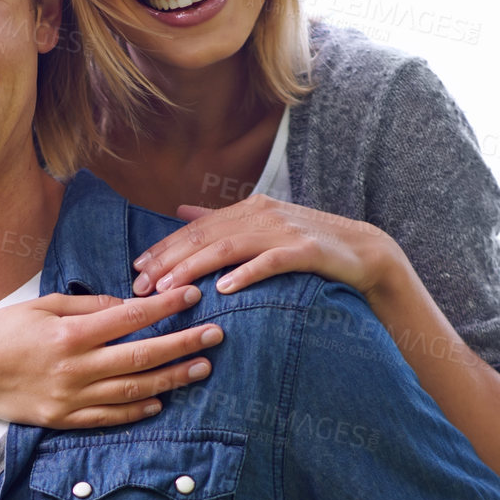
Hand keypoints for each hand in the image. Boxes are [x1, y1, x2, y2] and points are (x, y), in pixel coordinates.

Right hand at [0, 286, 223, 427]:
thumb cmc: (3, 330)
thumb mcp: (44, 305)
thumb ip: (87, 305)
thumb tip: (126, 305)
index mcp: (70, 333)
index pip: (129, 318)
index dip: (164, 307)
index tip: (191, 298)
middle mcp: (75, 367)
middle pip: (141, 356)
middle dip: (182, 345)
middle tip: (215, 337)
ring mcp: (70, 397)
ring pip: (132, 391)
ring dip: (170, 380)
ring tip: (200, 369)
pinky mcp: (62, 418)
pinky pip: (107, 418)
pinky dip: (136, 412)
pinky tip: (160, 403)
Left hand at [131, 199, 395, 299]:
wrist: (364, 251)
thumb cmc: (308, 245)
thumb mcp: (262, 227)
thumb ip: (221, 220)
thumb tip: (180, 211)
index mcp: (247, 209)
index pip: (195, 229)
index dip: (164, 248)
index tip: (135, 270)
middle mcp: (261, 214)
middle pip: (205, 237)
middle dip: (169, 261)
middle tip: (140, 285)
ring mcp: (284, 230)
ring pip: (229, 247)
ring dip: (195, 268)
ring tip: (169, 290)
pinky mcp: (306, 250)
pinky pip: (270, 262)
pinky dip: (246, 274)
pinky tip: (224, 289)